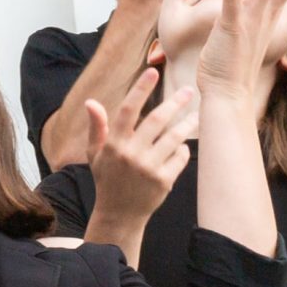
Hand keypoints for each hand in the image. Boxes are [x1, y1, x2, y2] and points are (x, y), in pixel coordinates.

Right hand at [85, 68, 196, 228]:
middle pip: (157, 119)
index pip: (127, 110)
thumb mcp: (95, 154)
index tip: (153, 72)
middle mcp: (130, 154)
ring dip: (187, 124)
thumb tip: (91, 102)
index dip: (140, 89)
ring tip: (196, 115)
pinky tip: (180, 147)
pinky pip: (180, 156)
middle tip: (188, 90)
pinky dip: (182, 150)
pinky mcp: (163, 180)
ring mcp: (148, 168)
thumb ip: (96, 127)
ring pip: (174, 137)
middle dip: (175, 102)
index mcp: (113, 144)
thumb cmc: (108, 179)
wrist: (119, 214)